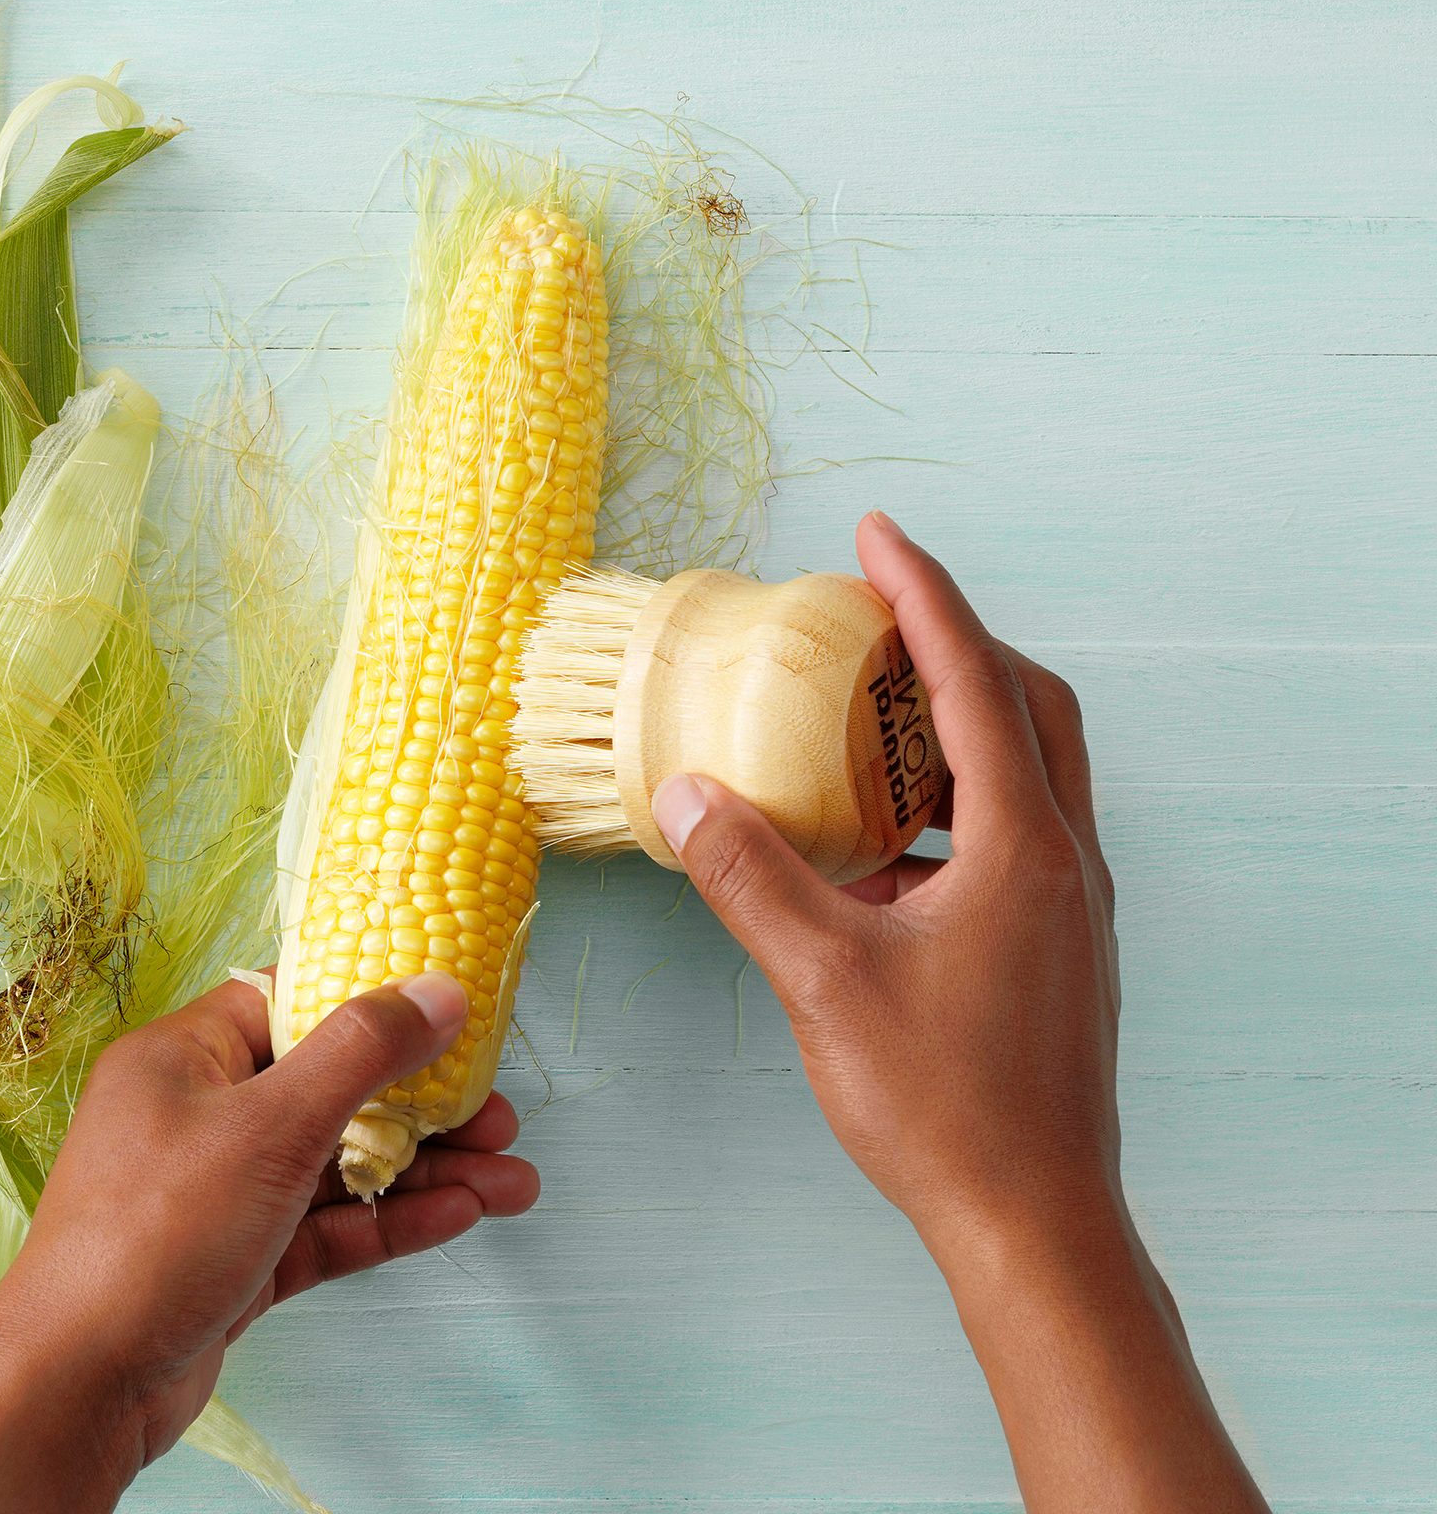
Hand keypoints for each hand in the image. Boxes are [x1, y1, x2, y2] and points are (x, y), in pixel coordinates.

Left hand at [0, 975, 539, 1513]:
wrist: (80, 1382)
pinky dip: (389, 1222)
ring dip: (424, 1171)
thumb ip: (361, 1053)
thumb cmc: (154, 1234)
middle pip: (327, 1089)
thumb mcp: (270, 1124)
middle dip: (421, 1105)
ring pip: (336, 1166)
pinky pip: (324, 1227)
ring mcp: (215, 1193)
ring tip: (514, 1181)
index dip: (371, 1008)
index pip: (288, 1005)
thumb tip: (437, 989)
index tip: (450, 1020)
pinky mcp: (235, 1262)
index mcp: (183, 1058)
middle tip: (500, 1119)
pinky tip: (461, 1215)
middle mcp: (195, 1115)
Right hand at [647, 510, 1263, 1511]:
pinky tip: (877, 850)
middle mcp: (1065, 861)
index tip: (876, 536)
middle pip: (1031, 708)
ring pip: (1028, 774)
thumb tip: (687, 793)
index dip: (923, 597)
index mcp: (1025, 846)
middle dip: (956, 645)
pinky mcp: (1055, 951)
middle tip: (877, 614)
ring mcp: (1069, 909)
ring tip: (867, 719)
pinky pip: (1011, 837)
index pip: (975, 682)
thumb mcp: (823, 979)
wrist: (1034, 1221)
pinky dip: (951, 806)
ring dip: (955, 727)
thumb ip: (751, 876)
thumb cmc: (941, 1104)